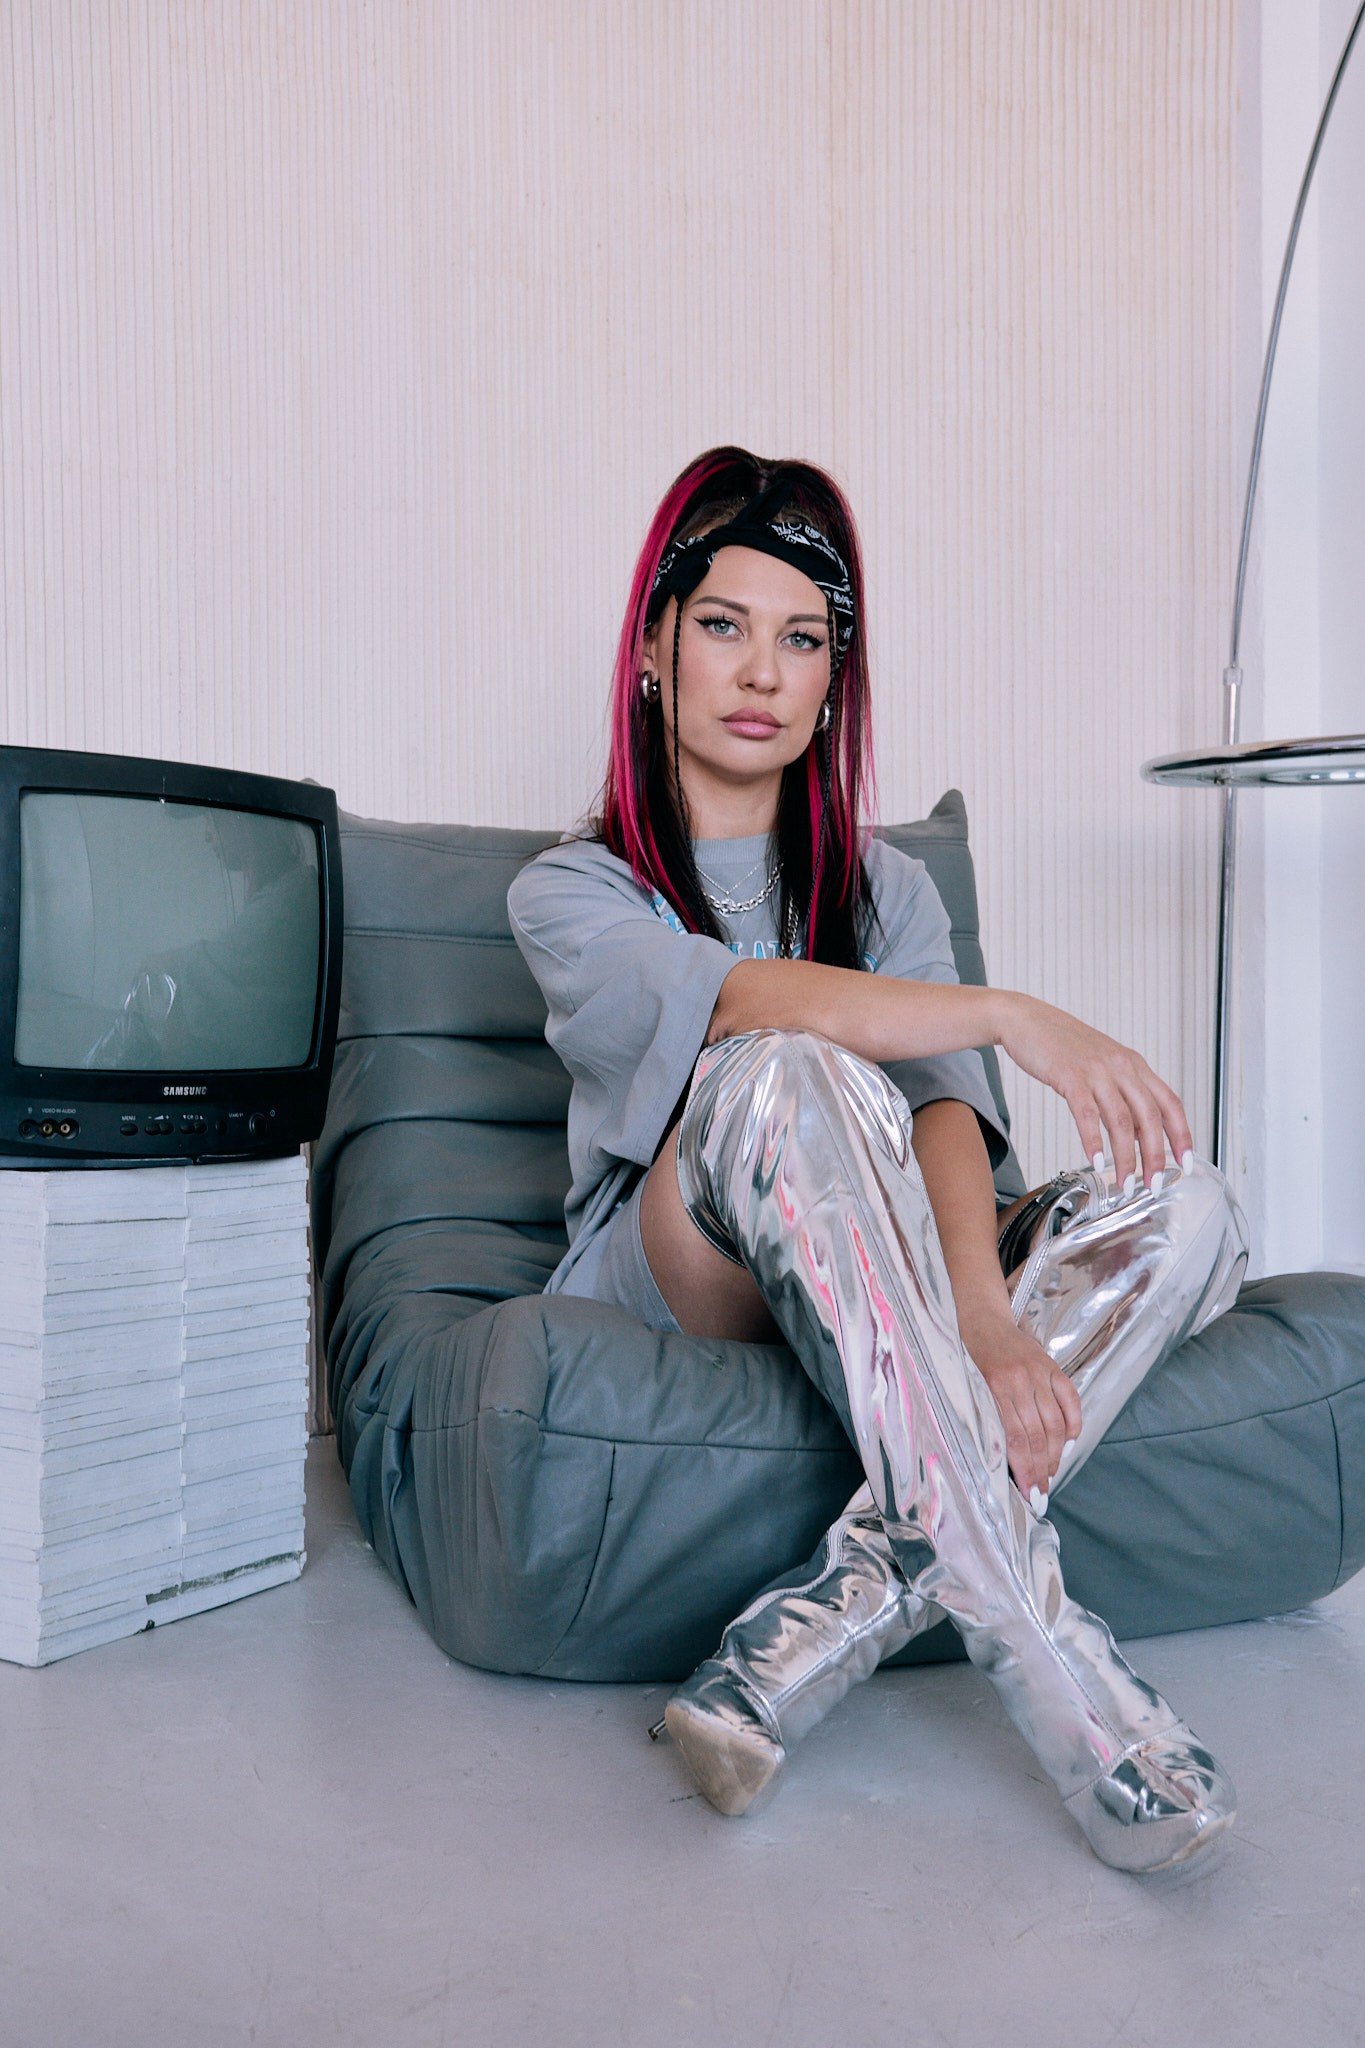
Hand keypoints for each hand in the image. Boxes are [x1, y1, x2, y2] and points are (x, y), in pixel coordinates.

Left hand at [964, 1316, 1082, 1503]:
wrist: (977, 1317)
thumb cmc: (965, 1358)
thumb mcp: (963, 1388)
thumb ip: (982, 1420)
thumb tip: (998, 1464)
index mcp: (992, 1387)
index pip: (1014, 1439)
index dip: (1025, 1470)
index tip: (1029, 1495)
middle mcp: (1019, 1380)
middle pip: (1038, 1436)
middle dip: (1041, 1470)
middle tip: (1040, 1493)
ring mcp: (1039, 1372)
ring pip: (1056, 1423)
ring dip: (1056, 1454)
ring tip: (1051, 1474)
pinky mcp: (1052, 1366)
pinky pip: (1070, 1401)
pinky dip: (1073, 1425)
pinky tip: (1068, 1444)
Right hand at [997, 993, 1192, 1189]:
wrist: (1028, 1020)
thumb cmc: (1062, 1044)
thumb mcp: (1103, 1064)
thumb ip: (1123, 1095)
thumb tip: (1136, 1133)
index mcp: (1133, 1065)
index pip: (1170, 1103)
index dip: (1182, 1135)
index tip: (1186, 1162)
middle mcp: (1120, 1067)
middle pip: (1149, 1117)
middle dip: (1155, 1156)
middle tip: (1154, 1183)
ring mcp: (1096, 1071)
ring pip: (1121, 1120)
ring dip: (1126, 1157)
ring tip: (1125, 1181)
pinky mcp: (1069, 1076)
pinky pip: (1086, 1113)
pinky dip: (1093, 1140)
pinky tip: (1096, 1159)